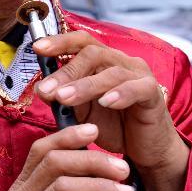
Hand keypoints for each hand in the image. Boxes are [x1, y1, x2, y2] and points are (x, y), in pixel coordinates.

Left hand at [33, 31, 188, 190]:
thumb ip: (63, 98)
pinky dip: (121, 94)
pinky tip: (106, 102)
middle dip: (66, 72)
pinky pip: (138, 88)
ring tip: (64, 99)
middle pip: (93, 54)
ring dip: (85, 85)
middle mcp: (121, 62)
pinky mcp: (154, 94)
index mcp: (102, 61)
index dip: (60, 41)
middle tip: (46, 90)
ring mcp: (140, 75)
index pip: (81, 41)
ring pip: (112, 72)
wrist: (143, 149)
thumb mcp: (80, 111)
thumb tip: (40, 89)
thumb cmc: (111, 124)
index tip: (37, 48)